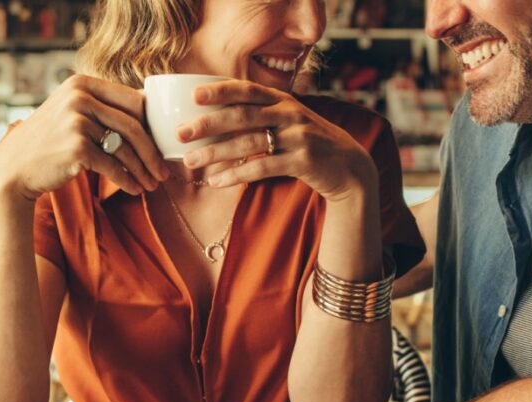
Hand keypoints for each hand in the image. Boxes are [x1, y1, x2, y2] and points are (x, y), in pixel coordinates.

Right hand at [0, 75, 168, 199]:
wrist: (13, 168)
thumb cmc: (49, 142)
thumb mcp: (71, 113)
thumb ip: (102, 106)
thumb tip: (148, 106)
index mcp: (82, 83)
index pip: (134, 101)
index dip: (153, 126)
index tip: (161, 146)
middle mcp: (79, 97)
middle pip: (134, 126)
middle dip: (153, 153)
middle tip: (164, 172)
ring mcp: (76, 121)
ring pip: (126, 149)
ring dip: (143, 170)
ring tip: (152, 185)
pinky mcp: (76, 147)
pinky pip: (113, 166)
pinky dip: (127, 181)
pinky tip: (135, 190)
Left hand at [177, 80, 376, 203]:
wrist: (349, 167)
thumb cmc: (310, 143)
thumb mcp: (290, 121)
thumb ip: (262, 116)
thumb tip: (216, 121)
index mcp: (284, 100)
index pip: (248, 90)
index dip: (221, 90)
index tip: (194, 95)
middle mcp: (290, 114)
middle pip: (243, 115)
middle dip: (208, 124)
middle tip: (181, 133)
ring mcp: (298, 137)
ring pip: (249, 142)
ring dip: (216, 152)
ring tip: (191, 161)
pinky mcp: (303, 161)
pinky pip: (262, 167)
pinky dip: (236, 174)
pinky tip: (216, 181)